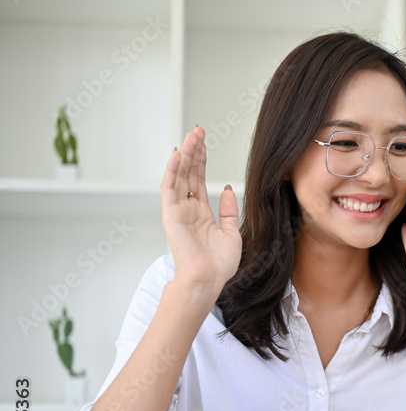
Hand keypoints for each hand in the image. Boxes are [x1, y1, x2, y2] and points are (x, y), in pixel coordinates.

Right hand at [160, 126, 241, 300]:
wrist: (208, 281)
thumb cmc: (219, 265)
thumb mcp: (231, 233)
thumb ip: (228, 211)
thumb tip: (225, 189)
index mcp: (201, 213)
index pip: (199, 180)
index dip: (202, 160)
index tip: (205, 141)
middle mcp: (187, 209)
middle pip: (188, 173)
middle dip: (194, 151)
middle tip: (198, 130)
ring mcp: (178, 211)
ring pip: (179, 176)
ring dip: (185, 155)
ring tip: (191, 135)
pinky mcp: (171, 215)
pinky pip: (170, 189)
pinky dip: (173, 171)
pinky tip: (178, 154)